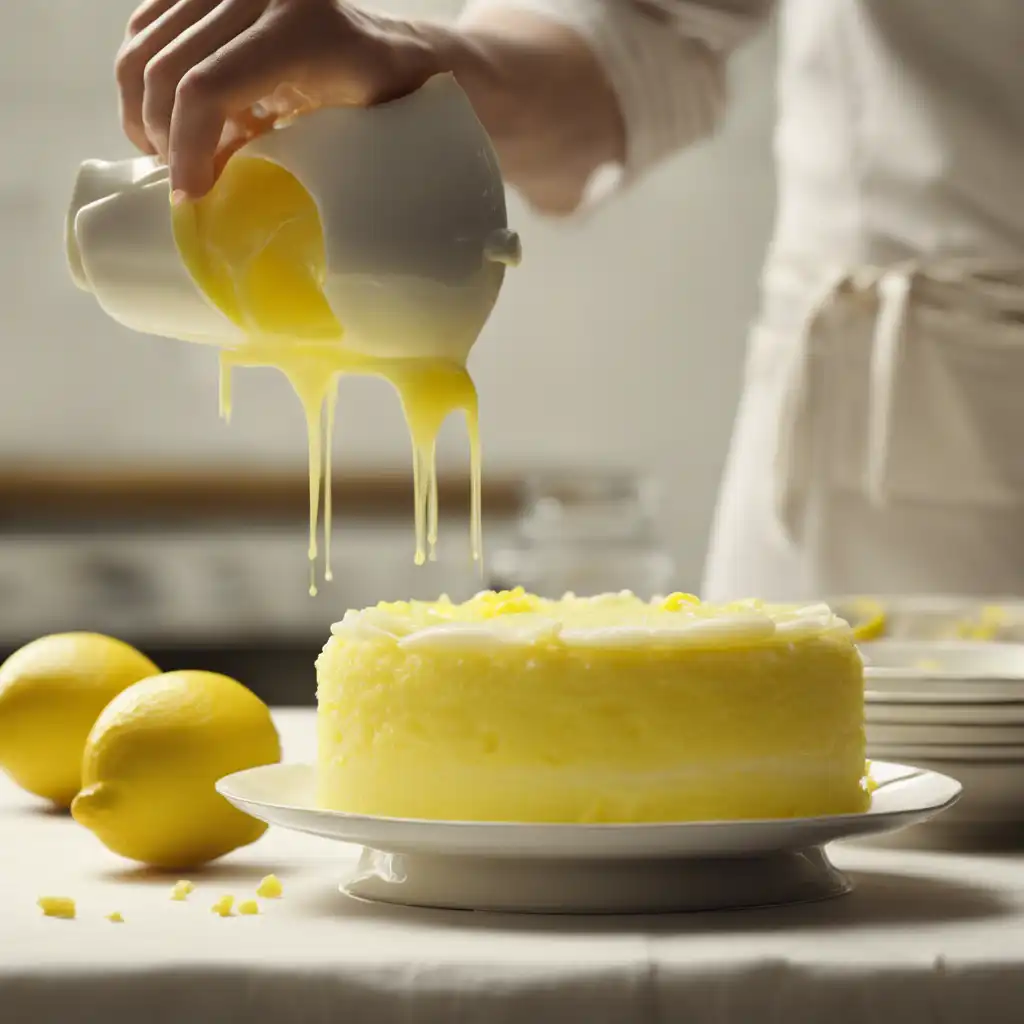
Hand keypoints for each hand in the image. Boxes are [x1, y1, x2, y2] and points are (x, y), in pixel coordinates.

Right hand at [116, 0, 440, 198]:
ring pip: (143, 48)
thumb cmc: (386, 105)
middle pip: (165, 71)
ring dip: (146, 110)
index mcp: (301, 27)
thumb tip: (214, 199)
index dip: (185, 151)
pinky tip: (181, 118)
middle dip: (162, 137)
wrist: (397, 52)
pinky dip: (149, 79)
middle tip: (182, 182)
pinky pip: (147, 28)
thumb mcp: (350, 136)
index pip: (205, 89)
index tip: (189, 196)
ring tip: (176, 153)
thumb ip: (290, 156)